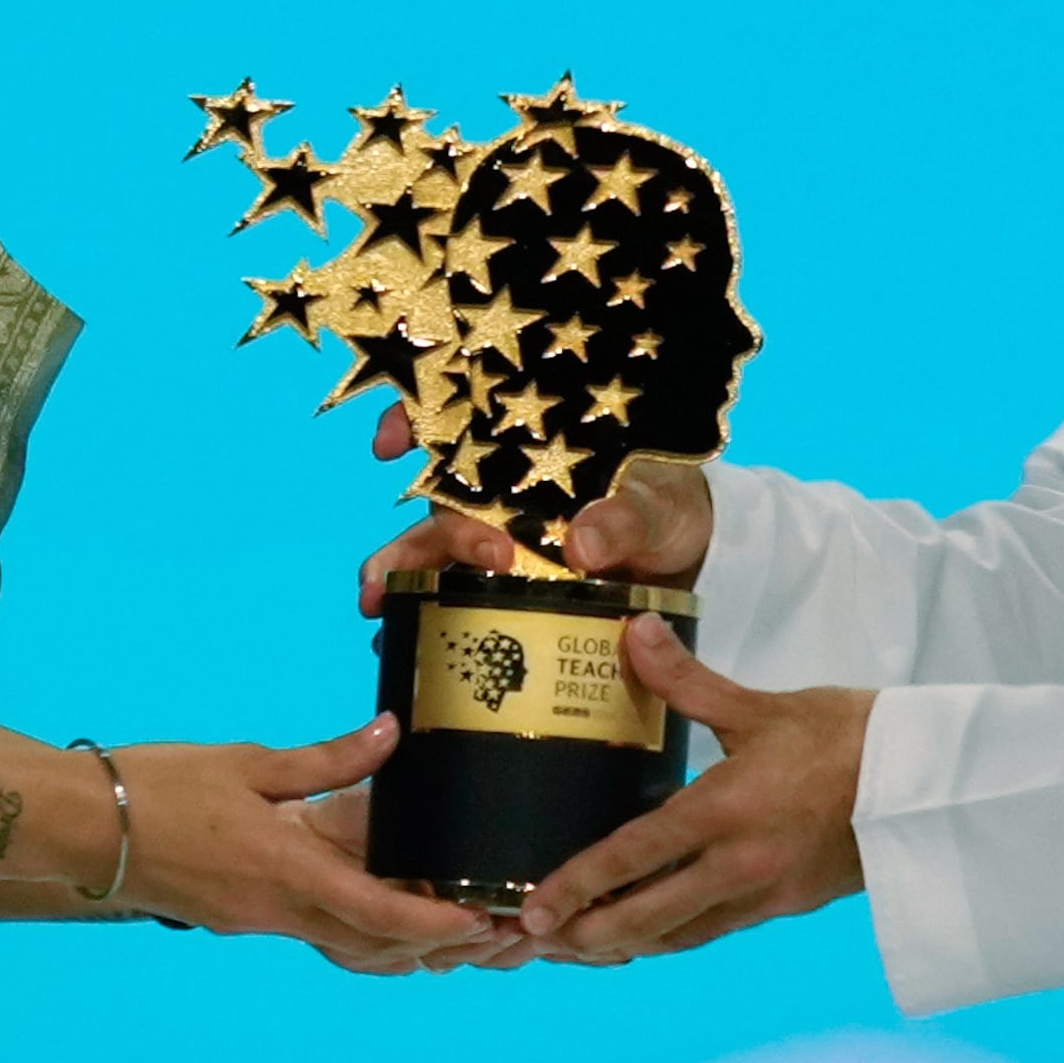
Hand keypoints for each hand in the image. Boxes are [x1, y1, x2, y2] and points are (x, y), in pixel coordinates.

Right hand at [104, 716, 493, 966]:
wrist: (86, 827)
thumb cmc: (161, 787)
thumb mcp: (250, 762)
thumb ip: (327, 758)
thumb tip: (391, 732)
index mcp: (285, 868)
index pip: (376, 913)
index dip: (433, 924)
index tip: (478, 920)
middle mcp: (276, 909)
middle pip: (368, 945)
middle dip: (427, 944)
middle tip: (477, 924)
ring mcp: (255, 920)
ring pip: (339, 944)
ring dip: (390, 941)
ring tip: (435, 917)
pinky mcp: (236, 917)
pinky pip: (309, 931)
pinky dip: (349, 926)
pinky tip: (365, 898)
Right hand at [359, 404, 713, 614]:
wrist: (688, 556)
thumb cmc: (668, 508)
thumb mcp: (656, 508)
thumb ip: (623, 520)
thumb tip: (581, 543)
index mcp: (533, 456)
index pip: (463, 424)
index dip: (417, 420)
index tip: (389, 444)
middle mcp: (504, 496)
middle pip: (437, 506)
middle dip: (403, 537)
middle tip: (385, 577)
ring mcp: (501, 543)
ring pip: (434, 553)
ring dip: (399, 577)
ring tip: (375, 606)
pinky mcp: (509, 588)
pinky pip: (457, 599)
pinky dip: (424, 618)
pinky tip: (397, 643)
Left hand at [514, 617, 868, 963]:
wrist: (923, 782)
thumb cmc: (845, 735)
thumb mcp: (761, 706)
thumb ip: (686, 679)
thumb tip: (633, 632)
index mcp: (726, 810)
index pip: (635, 855)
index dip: (580, 883)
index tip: (536, 906)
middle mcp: (739, 864)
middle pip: (649, 917)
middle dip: (589, 933)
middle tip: (540, 941)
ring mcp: (764, 892)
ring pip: (681, 935)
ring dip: (627, 943)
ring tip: (581, 945)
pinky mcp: (785, 903)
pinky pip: (714, 930)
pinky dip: (674, 936)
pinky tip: (652, 933)